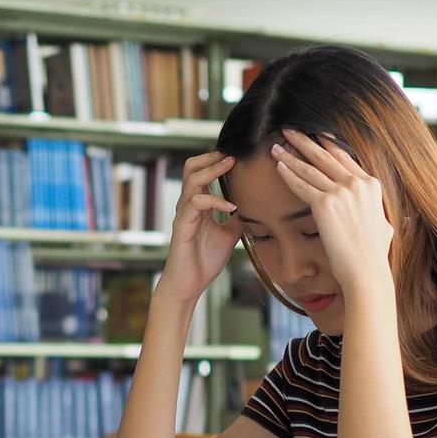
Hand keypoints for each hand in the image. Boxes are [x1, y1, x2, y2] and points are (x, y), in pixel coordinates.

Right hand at [156, 151, 241, 305]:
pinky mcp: (183, 225)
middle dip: (211, 157)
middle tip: (232, 153)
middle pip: (191, 167)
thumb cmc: (204, 261)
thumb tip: (254, 207)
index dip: (217, 161)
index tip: (238, 154)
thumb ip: (237, 219)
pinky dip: (215, 200)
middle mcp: (188, 205)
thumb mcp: (229, 235)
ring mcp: (184, 213)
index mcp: (198, 205)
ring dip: (212, 170)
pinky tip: (231, 207)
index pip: (203, 172)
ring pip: (192, 179)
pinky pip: (196, 202)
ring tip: (230, 164)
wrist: (189, 284)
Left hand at [271, 129, 392, 294]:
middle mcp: (357, 183)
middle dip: (305, 140)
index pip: (344, 157)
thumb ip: (378, 213)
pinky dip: (288, 174)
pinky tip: (278, 166)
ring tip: (276, 146)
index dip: (326, 144)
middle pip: (325, 155)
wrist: (366, 270)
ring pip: (310, 168)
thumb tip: (382, 216)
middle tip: (289, 129)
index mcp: (371, 184)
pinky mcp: (324, 204)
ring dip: (290, 154)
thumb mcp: (384, 225)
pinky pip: (301, 185)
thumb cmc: (373, 254)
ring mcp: (341, 192)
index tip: (313, 135)